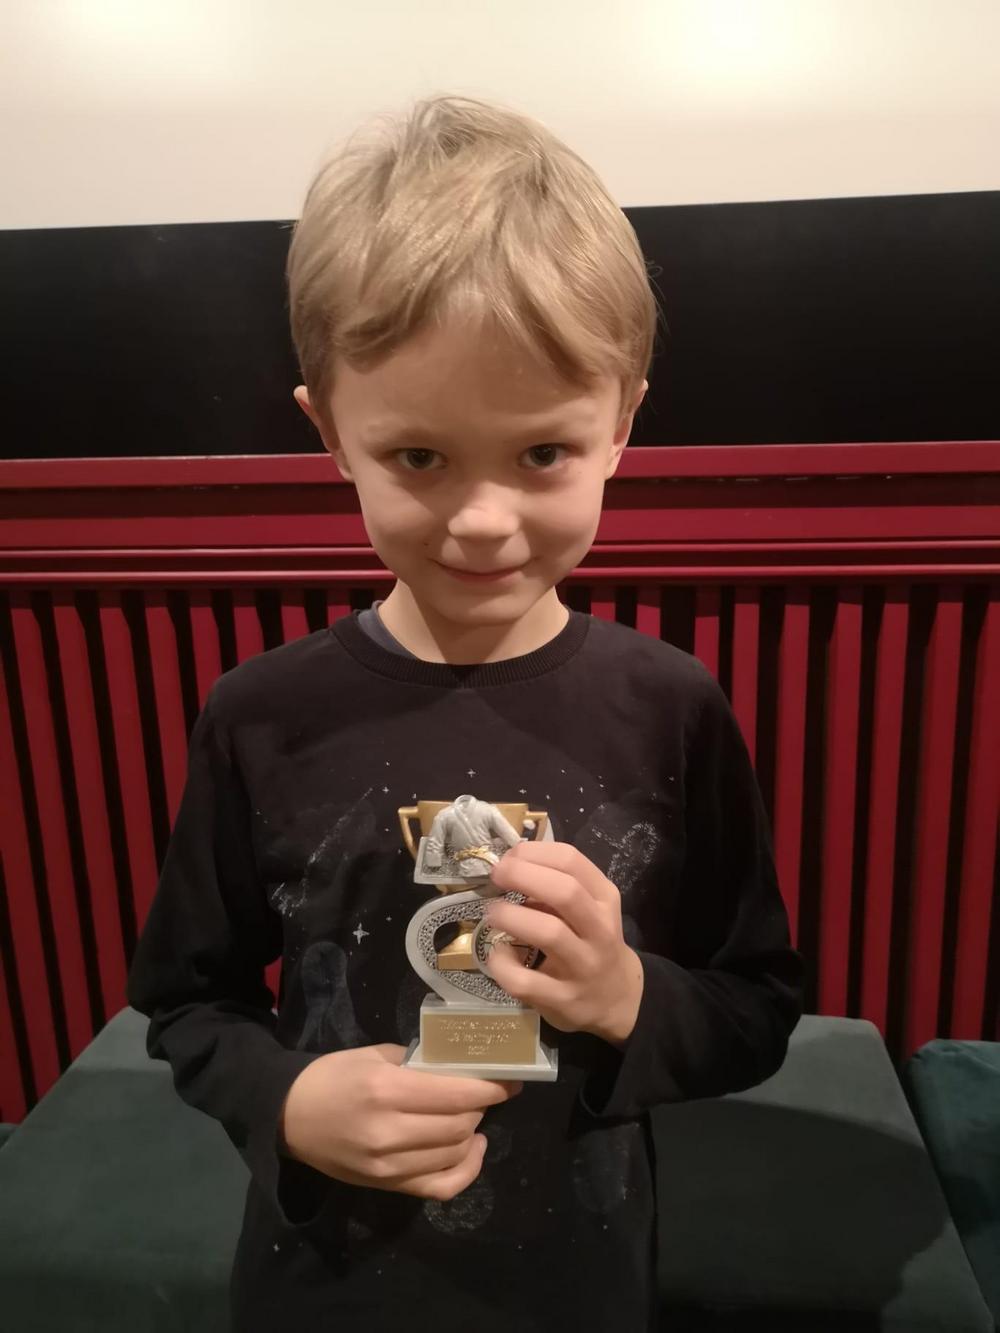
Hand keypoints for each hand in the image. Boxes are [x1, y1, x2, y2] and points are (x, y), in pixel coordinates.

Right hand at [279, 1044, 520, 1200]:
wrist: (290, 1117)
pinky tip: (472, 1148)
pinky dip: (466, 1170)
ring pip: (454, 1154)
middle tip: (486, 1091)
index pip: (456, 1094)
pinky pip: (440, 1187)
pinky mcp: (386, 1187)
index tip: (509, 1079)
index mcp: (386, 1091)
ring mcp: (388, 1167)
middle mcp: (389, 1133)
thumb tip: (461, 1069)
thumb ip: (418, 1063)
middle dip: (482, 1106)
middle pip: (460, 1125)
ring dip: (473, 1132)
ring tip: (472, 1113)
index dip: (491, 1088)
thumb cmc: (333, 1076)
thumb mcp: (374, 1055)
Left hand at [485, 841, 643, 1044]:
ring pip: (549, 933)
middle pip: (565, 893)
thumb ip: (558, 888)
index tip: (509, 856)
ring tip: (492, 912)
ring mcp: (584, 967)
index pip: (572, 861)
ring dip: (512, 917)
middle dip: (523, 876)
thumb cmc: (593, 942)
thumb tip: (510, 866)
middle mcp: (600, 930)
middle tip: (497, 876)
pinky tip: (498, 954)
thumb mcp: (590, 908)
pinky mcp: (564, 1000)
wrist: (618, 999)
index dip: (533, 853)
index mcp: (604, 900)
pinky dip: (503, 963)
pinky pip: (525, 981)